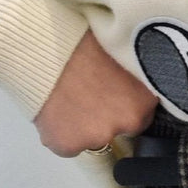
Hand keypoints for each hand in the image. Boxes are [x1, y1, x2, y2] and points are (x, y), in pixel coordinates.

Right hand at [32, 28, 158, 156]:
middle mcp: (128, 121)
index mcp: (145, 98)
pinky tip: (53, 110)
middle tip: (87, 95)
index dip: (123, 105)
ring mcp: (99, 136)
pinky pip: (67, 146)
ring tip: (67, 98)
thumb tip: (128, 87)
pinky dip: (60, 133)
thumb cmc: (79, 40)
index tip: (110, 95)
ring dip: (82, 126)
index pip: (142, 115)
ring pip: (92, 139)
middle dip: (105, 118)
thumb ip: (130, 80)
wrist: (43, 45)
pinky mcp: (69, 145)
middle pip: (119, 130)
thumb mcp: (119, 55)